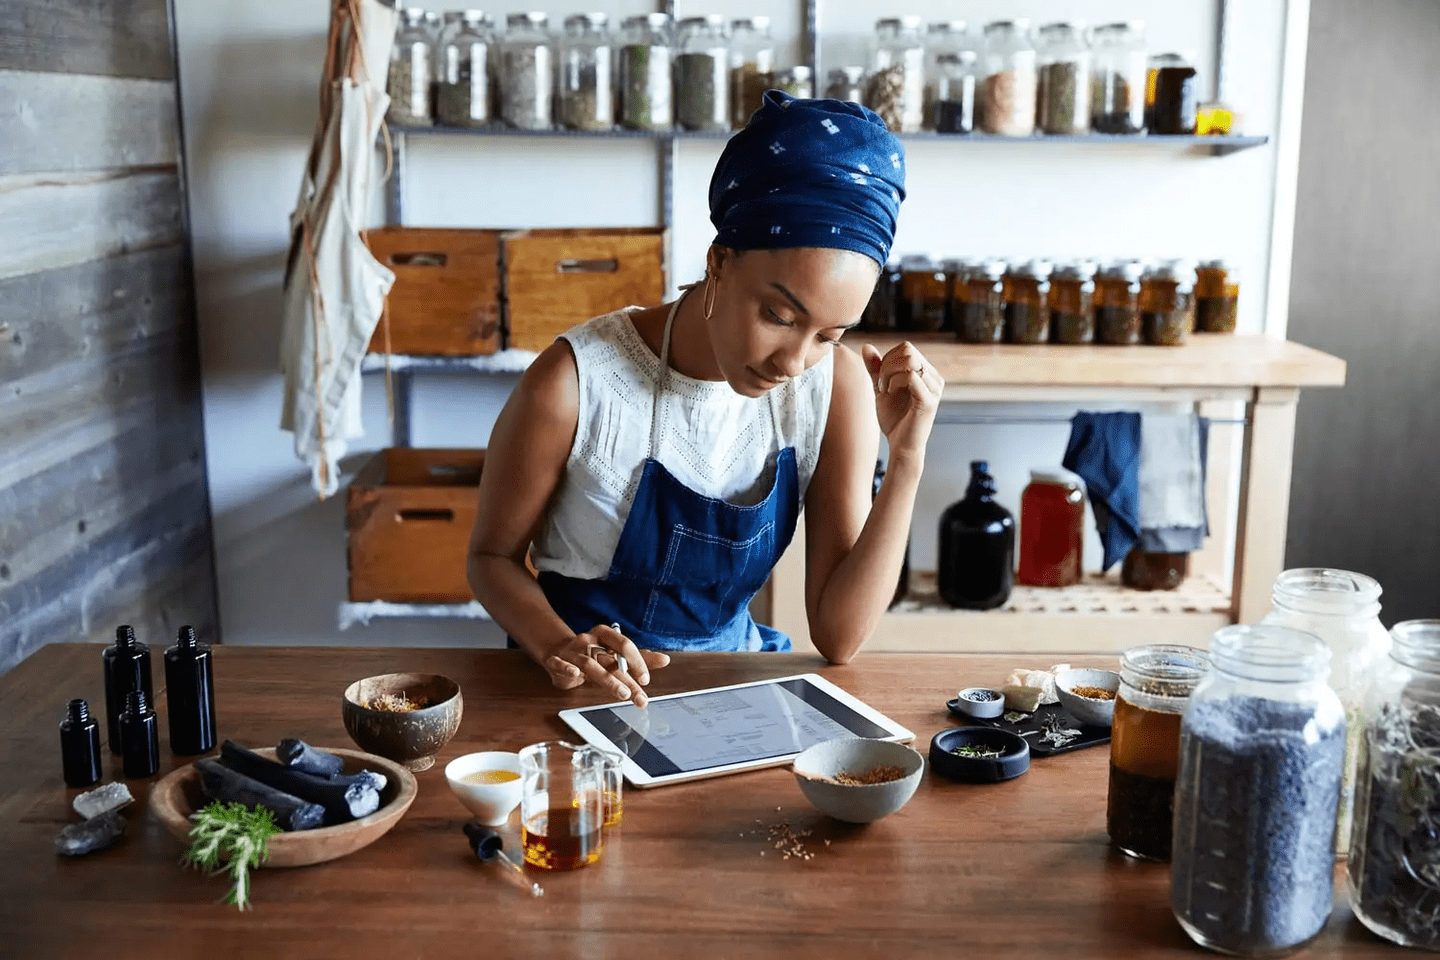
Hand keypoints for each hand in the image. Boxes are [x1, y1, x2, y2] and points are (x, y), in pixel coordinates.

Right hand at [541, 624, 670, 706]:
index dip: (636, 661)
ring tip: (622, 694)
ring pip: (590, 664)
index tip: (646, 680)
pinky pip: (560, 664)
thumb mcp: (615, 654)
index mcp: (604, 635)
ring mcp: (572, 651)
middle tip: (639, 697)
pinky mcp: (556, 661)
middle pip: (610, 659)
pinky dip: (566, 668)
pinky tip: (575, 674)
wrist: (558, 651)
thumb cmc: (592, 654)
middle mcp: (588, 641)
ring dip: (607, 680)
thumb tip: (665, 660)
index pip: (624, 644)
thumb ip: (639, 658)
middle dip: (626, 679)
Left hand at [860, 342, 942, 460]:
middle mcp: (934, 377)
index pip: (906, 347)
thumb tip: (867, 346)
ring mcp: (934, 388)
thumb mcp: (881, 388)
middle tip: (881, 385)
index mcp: (927, 372)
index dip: (887, 358)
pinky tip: (890, 394)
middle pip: (908, 350)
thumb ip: (875, 368)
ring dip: (889, 373)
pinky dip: (894, 382)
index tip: (880, 379)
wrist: (900, 445)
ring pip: (909, 361)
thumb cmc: (894, 419)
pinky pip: (910, 377)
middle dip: (886, 365)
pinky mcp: (929, 400)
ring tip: (884, 390)